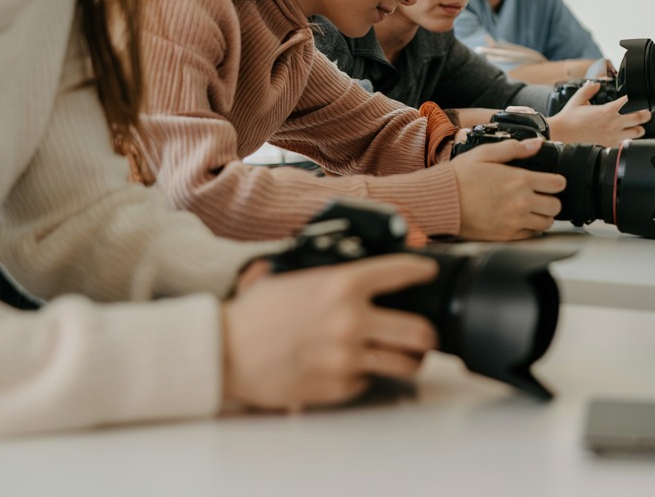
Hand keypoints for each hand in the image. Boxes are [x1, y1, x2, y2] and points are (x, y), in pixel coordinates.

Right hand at [222, 254, 438, 410]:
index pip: (403, 272)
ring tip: (405, 355)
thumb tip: (369, 268)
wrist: (225, 351)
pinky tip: (353, 364)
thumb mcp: (300, 274)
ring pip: (406, 364)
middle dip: (428, 333)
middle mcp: (351, 320)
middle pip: (420, 332)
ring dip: (409, 360)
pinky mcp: (338, 387)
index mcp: (343, 283)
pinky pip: (369, 380)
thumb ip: (337, 272)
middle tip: (426, 331)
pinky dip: (367, 374)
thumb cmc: (259, 311)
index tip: (429, 274)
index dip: (423, 272)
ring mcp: (347, 357)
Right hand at [452, 137, 564, 239]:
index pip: (557, 184)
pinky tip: (519, 218)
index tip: (550, 181)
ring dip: (542, 214)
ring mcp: (514, 221)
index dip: (556, 181)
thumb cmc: (461, 176)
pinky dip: (529, 228)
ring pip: (546, 223)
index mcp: (520, 180)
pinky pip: (530, 235)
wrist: (441, 200)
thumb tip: (537, 144)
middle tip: (541, 195)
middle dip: (551, 198)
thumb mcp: (485, 153)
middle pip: (555, 206)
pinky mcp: (506, 236)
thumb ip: (514, 148)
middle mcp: (521, 203)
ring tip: (531, 208)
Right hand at [547, 80, 650, 146]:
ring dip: (639, 127)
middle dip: (645, 113)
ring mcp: (613, 136)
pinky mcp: (610, 145)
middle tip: (644, 111)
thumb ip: (589, 89)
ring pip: (638, 132)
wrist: (562, 133)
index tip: (637, 97)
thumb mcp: (578, 99)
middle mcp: (613, 124)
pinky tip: (624, 135)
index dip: (637, 99)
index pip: (631, 102)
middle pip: (641, 117)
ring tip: (635, 124)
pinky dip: (629, 138)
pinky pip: (626, 143)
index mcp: (608, 110)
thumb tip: (597, 83)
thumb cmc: (569, 118)